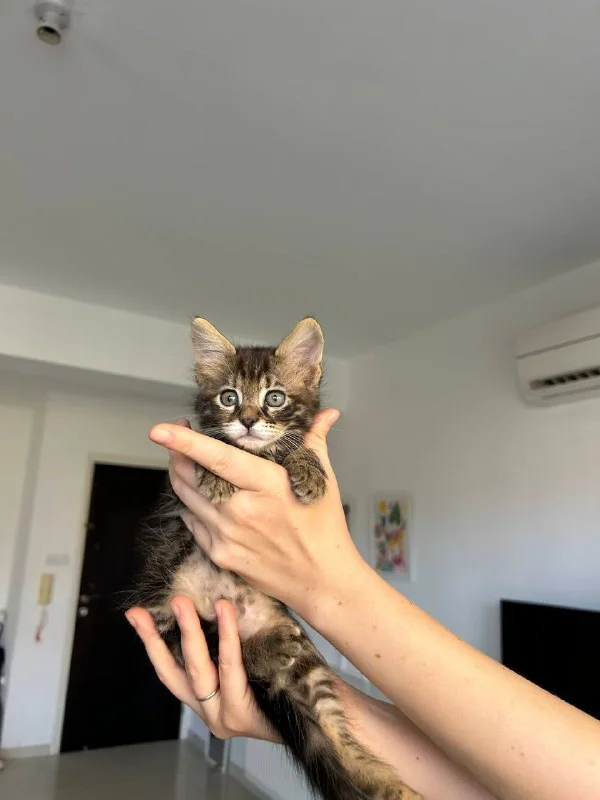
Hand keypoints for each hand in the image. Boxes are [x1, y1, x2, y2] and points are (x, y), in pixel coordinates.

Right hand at [126, 597, 277, 741]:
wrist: (320, 712)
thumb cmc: (288, 680)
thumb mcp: (250, 659)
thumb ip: (230, 641)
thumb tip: (215, 594)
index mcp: (207, 700)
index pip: (171, 670)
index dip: (151, 643)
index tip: (136, 616)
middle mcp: (210, 711)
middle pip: (174, 673)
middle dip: (155, 639)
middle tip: (142, 610)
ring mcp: (223, 715)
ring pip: (198, 670)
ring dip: (189, 632)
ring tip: (181, 602)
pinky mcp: (240, 713)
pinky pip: (230, 668)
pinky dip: (227, 637)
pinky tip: (224, 611)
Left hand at [149, 410, 367, 619]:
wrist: (321, 580)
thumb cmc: (324, 527)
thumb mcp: (323, 480)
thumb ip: (315, 441)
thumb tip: (327, 414)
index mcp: (266, 485)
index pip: (217, 458)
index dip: (185, 442)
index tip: (160, 429)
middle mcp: (240, 510)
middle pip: (191, 476)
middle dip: (177, 453)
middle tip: (179, 437)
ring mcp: (227, 535)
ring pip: (186, 498)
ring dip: (181, 476)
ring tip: (187, 462)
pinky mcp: (220, 554)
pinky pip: (192, 521)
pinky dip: (191, 504)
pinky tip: (201, 495)